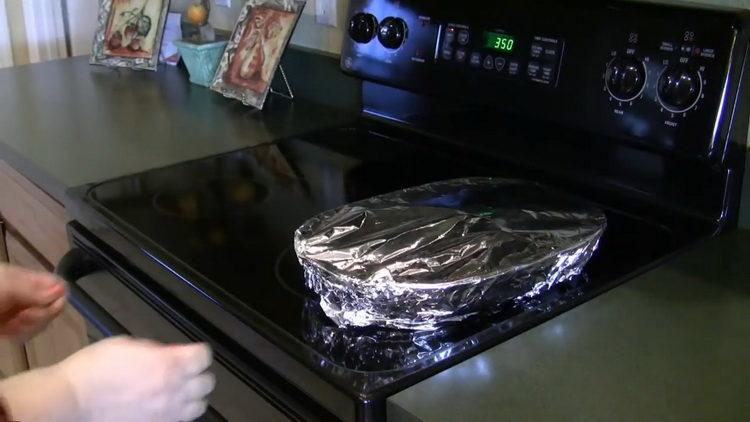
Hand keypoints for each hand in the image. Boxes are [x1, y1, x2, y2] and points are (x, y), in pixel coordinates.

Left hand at [0, 264, 65, 340]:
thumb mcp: (8, 287)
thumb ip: (35, 290)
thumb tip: (65, 289)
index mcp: (27, 279)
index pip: (57, 285)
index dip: (58, 297)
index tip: (49, 306)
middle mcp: (28, 294)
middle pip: (53, 305)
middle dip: (42, 315)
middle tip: (23, 317)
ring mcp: (20, 311)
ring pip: (43, 321)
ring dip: (30, 326)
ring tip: (11, 325)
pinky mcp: (12, 328)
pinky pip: (28, 333)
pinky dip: (21, 334)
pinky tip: (8, 332)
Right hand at [57, 336, 214, 421]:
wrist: (73, 399)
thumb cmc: (96, 367)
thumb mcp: (129, 345)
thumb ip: (158, 351)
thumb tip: (172, 354)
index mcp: (168, 364)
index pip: (204, 356)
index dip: (198, 351)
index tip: (191, 351)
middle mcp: (173, 390)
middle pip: (207, 382)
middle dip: (198, 373)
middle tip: (185, 370)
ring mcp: (166, 413)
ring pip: (199, 405)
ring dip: (193, 395)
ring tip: (178, 390)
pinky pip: (180, 420)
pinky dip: (178, 412)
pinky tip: (165, 405)